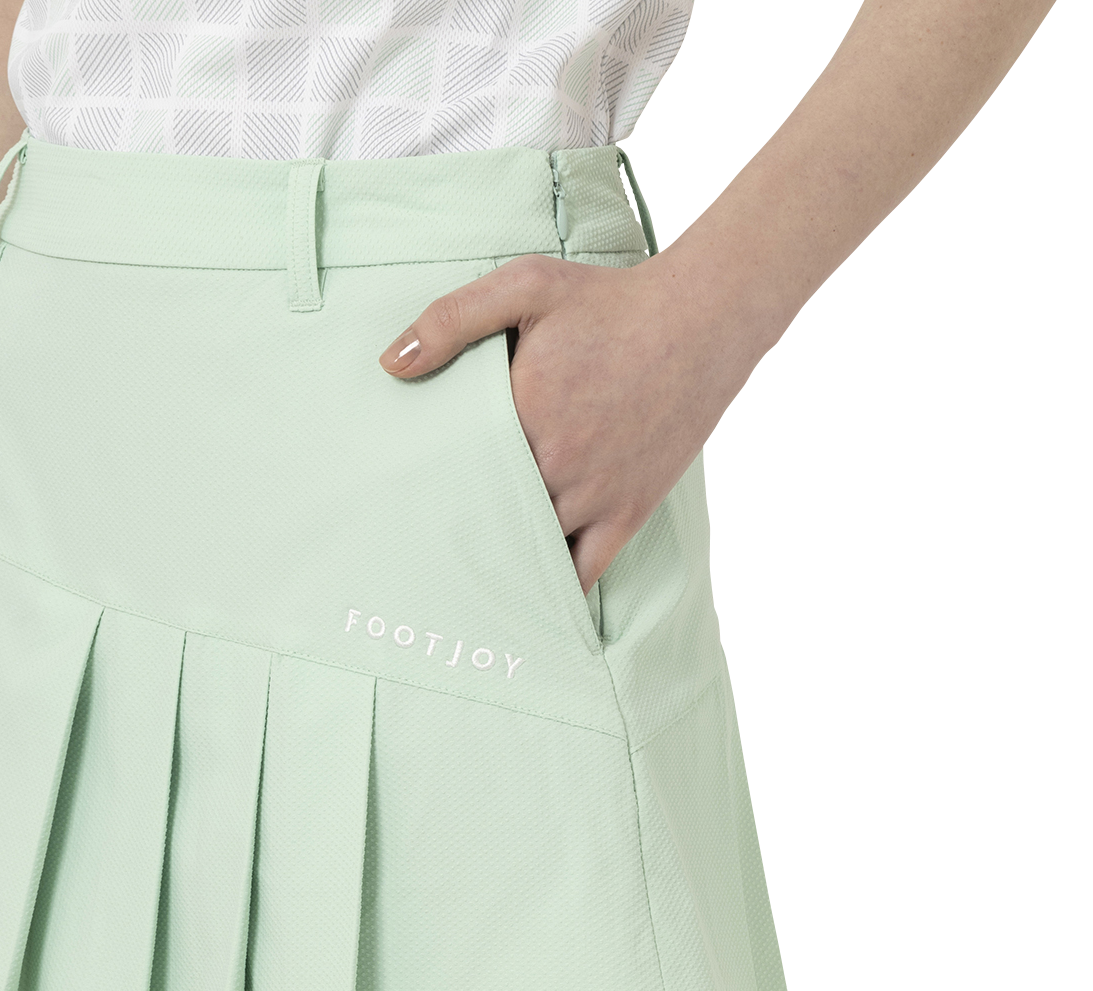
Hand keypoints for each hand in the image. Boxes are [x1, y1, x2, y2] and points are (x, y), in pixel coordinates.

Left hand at [379, 249, 771, 591]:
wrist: (702, 319)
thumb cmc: (611, 300)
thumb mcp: (526, 286)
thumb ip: (452, 320)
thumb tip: (391, 365)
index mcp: (521, 412)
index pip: (454, 468)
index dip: (427, 487)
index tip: (401, 502)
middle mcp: (555, 463)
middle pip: (487, 517)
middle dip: (455, 533)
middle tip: (415, 557)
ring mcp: (594, 494)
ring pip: (529, 550)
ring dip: (498, 563)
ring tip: (459, 584)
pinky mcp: (628, 511)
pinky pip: (582, 571)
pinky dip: (554, 589)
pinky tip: (527, 603)